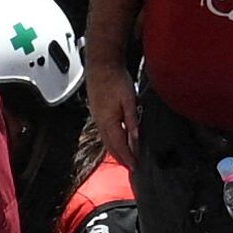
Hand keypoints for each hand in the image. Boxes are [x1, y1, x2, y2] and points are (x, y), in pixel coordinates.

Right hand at [84, 59, 139, 177]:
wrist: (101, 65)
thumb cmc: (115, 79)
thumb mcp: (129, 100)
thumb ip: (132, 120)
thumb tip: (135, 138)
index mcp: (109, 121)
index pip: (119, 146)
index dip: (128, 158)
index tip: (135, 167)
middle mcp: (101, 123)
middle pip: (111, 146)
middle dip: (121, 158)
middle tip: (130, 167)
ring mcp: (97, 118)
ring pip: (106, 141)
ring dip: (115, 151)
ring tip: (124, 158)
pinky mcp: (97, 112)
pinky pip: (104, 133)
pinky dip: (111, 141)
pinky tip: (116, 140)